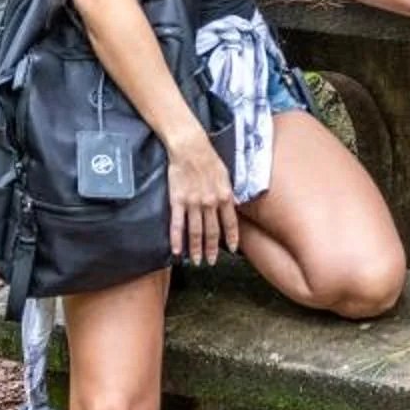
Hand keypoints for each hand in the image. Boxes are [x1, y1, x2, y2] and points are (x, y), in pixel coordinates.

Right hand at [166, 124, 236, 264]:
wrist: (190, 147)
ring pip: (195, 232)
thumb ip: (228, 193)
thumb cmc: (208, 157)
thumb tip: (233, 205)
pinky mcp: (177, 201)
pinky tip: (177, 251)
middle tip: (211, 262)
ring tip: (196, 261)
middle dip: (212, 250)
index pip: (230, 223)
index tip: (232, 250)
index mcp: (224, 196)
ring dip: (196, 249)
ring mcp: (193, 203)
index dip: (232, 238)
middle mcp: (210, 202)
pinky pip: (177, 224)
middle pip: (212, 232)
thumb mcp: (226, 175)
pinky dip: (176, 240)